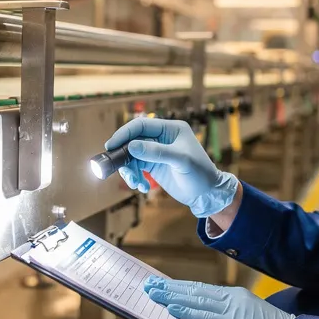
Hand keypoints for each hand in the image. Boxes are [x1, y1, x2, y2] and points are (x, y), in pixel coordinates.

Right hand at [105, 118, 238, 217]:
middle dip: (124, 155)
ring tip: (134, 183)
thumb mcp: (181, 160)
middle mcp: (162, 138)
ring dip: (129, 170)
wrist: (207, 193)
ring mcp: (156, 152)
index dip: (125, 133)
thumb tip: (131, 146)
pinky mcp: (154, 165)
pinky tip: (142, 187)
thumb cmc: (200, 173)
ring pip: (132, 156)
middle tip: (116, 167)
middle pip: (133, 140)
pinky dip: (135, 177)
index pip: (141, 125)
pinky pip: (136, 168)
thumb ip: (157, 152)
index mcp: (171, 129)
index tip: (111, 145)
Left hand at [144, 277, 293, 318]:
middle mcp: (233, 297)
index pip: (202, 291)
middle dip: (170, 288)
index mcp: (236, 298)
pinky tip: (171, 307)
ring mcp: (234, 308)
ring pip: (196, 299)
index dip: (181, 288)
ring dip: (171, 296)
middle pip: (195, 290)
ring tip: (153, 293)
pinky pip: (205, 315)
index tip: (163, 285)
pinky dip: (187, 311)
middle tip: (148, 284)